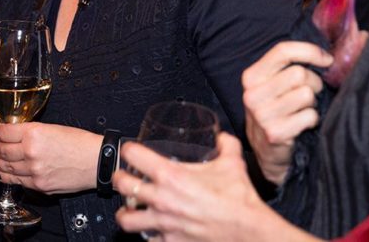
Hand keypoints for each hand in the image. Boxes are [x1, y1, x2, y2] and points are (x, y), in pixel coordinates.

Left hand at [0, 122, 100, 194]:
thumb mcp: (53, 128)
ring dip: (2, 160)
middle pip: (1, 150)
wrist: (95, 162)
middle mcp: (30, 152)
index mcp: (34, 133)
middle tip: (2, 144)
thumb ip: (31, 131)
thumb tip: (14, 134)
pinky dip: (7, 176)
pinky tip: (7, 172)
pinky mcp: (38, 185)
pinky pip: (14, 181)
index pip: (3, 133)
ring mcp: (33, 171)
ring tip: (5, 157)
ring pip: (4, 166)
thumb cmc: (79, 143)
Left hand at [113, 133, 303, 241]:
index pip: (134, 155)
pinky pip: (148, 240)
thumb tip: (223, 137)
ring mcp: (164, 223)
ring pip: (127, 219)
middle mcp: (162, 199)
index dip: (129, 150)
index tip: (130, 150)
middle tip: (124, 177)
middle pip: (123, 185)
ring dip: (125, 212)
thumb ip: (226, 144)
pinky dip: (148, 235)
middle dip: (120, 179)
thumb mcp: (233, 162)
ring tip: (129, 209)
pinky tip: (152, 229)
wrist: (248, 231)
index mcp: (172, 176)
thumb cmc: (238, 198)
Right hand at [241, 41, 330, 184]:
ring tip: (303, 111)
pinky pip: (309, 116)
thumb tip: (362, 35)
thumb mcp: (280, 84)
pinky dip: (312, 120)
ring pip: (306, 95)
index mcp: (252, 76)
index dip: (309, 51)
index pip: (282, 51)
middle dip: (313, 84)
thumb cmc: (280, 110)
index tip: (327, 60)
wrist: (267, 152)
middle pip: (299, 74)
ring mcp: (262, 114)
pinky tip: (303, 125)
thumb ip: (306, 60)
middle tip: (310, 95)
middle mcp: (253, 93)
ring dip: (312, 104)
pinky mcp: (274, 132)